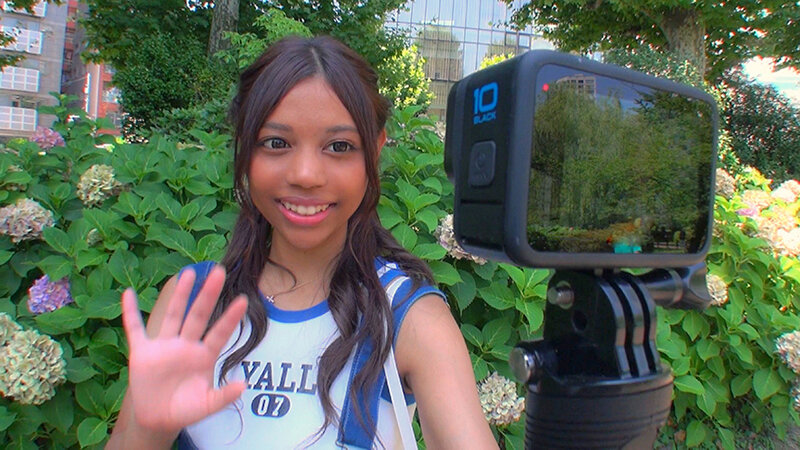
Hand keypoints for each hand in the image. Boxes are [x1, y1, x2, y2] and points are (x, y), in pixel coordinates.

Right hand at [121, 266, 247, 432]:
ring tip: (189, 273)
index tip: (244, 299)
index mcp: (204, 356)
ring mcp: (164, 346)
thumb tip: (243, 386)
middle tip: (219, 271)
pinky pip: (134, 328)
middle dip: (208, 294)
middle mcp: (186, 345)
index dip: (230, 317)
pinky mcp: (142, 352)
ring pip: (173, 314)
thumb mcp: (206, 405)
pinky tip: (128, 293)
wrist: (158, 419)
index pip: (220, 332)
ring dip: (180, 294)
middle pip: (198, 315)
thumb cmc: (186, 409)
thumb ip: (223, 396)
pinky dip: (129, 312)